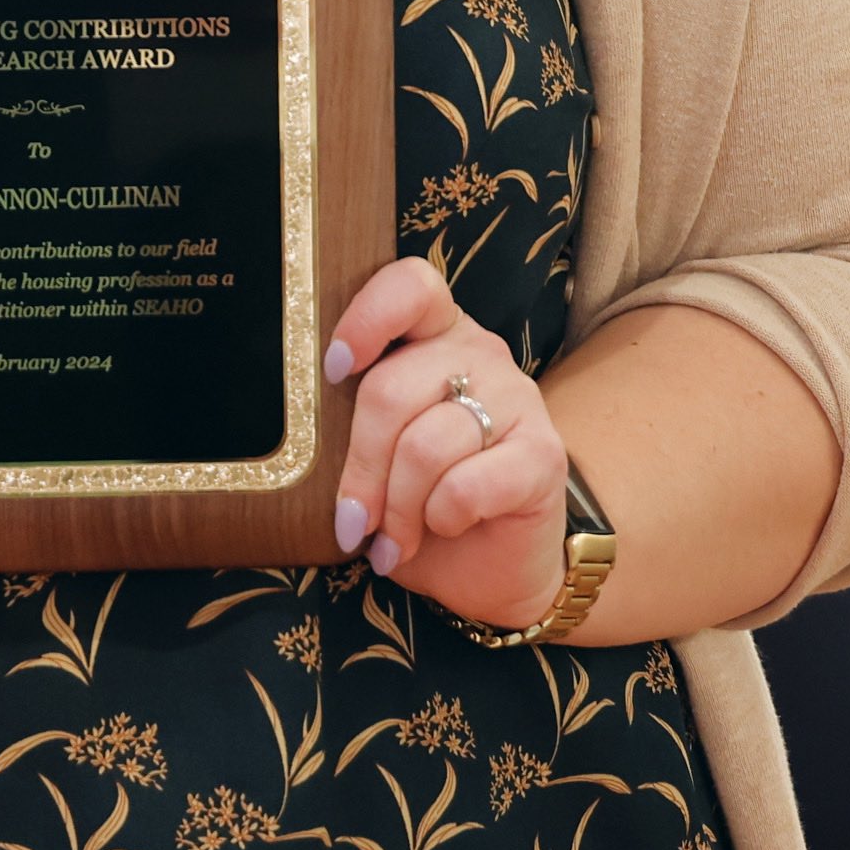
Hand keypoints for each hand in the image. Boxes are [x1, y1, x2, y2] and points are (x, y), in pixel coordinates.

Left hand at [326, 256, 567, 631]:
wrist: (489, 563)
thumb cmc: (418, 502)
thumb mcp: (374, 457)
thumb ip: (348, 427)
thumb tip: (306, 439)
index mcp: (433, 336)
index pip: (409, 286)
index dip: (367, 319)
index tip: (334, 369)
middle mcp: (479, 354)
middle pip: (391, 389)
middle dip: (361, 467)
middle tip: (353, 520)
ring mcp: (518, 399)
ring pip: (425, 445)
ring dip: (398, 509)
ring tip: (392, 540)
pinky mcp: (544, 454)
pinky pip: (466, 486)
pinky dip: (440, 519)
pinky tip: (443, 529)